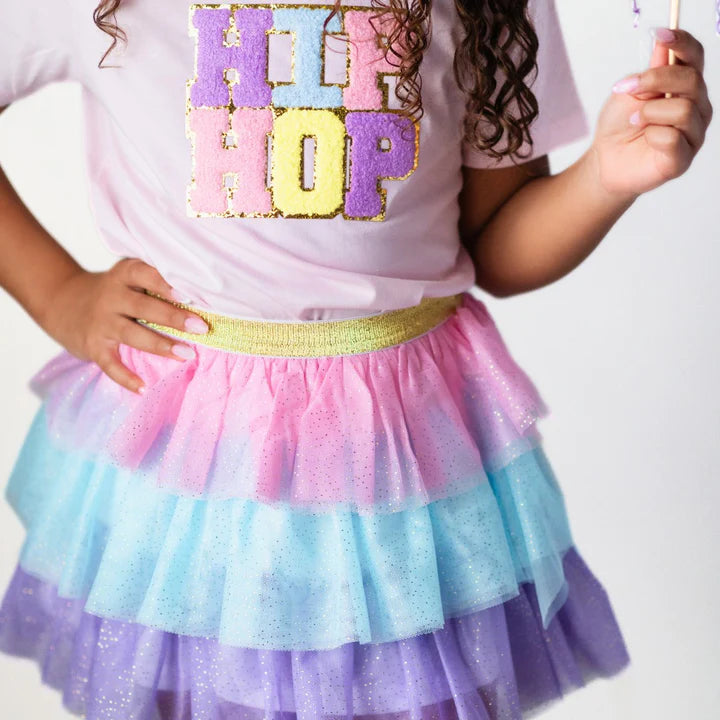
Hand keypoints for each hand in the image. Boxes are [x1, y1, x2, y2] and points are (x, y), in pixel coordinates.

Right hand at [40, 258, 208, 393]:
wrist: (62, 302)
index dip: (165, 283)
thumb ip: (156, 283)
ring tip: (187, 355)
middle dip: (173, 316)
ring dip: (160, 345)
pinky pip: (110, 363)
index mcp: (124, 275)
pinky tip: (143, 387)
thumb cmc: (115, 292)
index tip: (188, 294)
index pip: (145, 273)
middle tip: (201, 327)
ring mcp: (101, 322)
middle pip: (144, 306)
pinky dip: (125, 377)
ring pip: (132, 334)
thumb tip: (205, 300)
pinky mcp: (93, 345)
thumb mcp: (129, 277)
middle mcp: (111, 296)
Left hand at [592, 27, 712, 197]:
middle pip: (691, 80)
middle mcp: (696, 106)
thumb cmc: (619, 126)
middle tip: (628, 89)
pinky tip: (644, 139)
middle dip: (655, 80)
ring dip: (650, 112)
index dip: (681, 42)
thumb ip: (649, 72)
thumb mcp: (628, 93)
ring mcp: (693, 133)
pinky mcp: (683, 158)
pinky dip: (652, 135)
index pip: (694, 57)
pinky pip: (674, 138)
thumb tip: (662, 45)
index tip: (659, 34)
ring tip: (634, 120)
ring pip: (684, 109)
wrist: (604, 161)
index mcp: (684, 86)